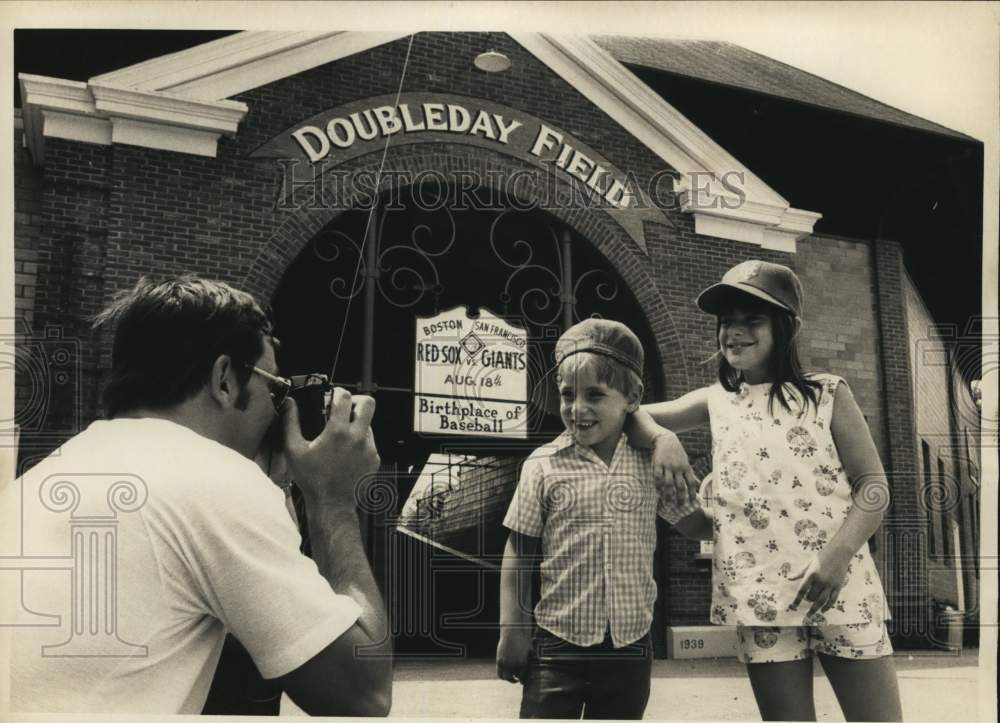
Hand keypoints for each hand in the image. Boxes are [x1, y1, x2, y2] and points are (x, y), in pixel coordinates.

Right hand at [282, 387, 379, 505]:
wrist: (332, 505)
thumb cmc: (312, 480)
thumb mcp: (294, 450)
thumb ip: (291, 423)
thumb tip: (289, 405)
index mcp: (338, 432)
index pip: (344, 396)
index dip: (338, 392)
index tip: (333, 395)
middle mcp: (357, 437)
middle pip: (368, 403)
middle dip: (357, 400)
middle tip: (345, 408)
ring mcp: (369, 448)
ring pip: (368, 423)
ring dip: (356, 424)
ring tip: (340, 437)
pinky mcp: (374, 459)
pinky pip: (370, 442)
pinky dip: (359, 442)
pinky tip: (345, 453)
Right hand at [496, 627, 531, 683]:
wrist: (512, 633)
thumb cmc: (523, 641)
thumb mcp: (530, 650)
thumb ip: (531, 660)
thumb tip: (538, 665)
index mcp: (523, 664)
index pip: (523, 678)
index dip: (524, 681)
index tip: (524, 681)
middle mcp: (514, 665)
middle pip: (515, 678)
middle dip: (517, 680)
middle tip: (518, 680)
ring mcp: (506, 663)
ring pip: (507, 677)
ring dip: (510, 679)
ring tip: (512, 678)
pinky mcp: (499, 660)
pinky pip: (500, 673)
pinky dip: (502, 676)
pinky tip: (506, 675)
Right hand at [651, 431, 699, 507]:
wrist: (667, 440)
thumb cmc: (678, 453)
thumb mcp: (686, 462)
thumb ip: (691, 474)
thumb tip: (698, 483)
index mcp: (686, 467)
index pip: (691, 483)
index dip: (693, 493)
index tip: (693, 503)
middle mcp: (678, 468)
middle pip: (680, 485)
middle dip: (681, 497)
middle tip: (680, 506)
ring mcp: (668, 466)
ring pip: (669, 483)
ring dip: (669, 494)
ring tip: (668, 503)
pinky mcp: (658, 464)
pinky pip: (658, 477)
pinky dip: (658, 485)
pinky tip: (658, 491)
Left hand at [788, 547, 850, 617]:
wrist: (839, 552)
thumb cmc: (822, 556)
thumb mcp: (809, 563)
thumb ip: (800, 572)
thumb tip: (789, 578)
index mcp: (811, 574)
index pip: (802, 590)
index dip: (797, 600)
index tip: (793, 607)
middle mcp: (820, 580)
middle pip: (812, 596)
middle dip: (807, 600)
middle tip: (806, 600)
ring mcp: (830, 584)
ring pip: (821, 601)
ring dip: (815, 608)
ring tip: (810, 614)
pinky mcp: (838, 586)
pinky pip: (832, 600)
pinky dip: (827, 607)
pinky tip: (823, 611)